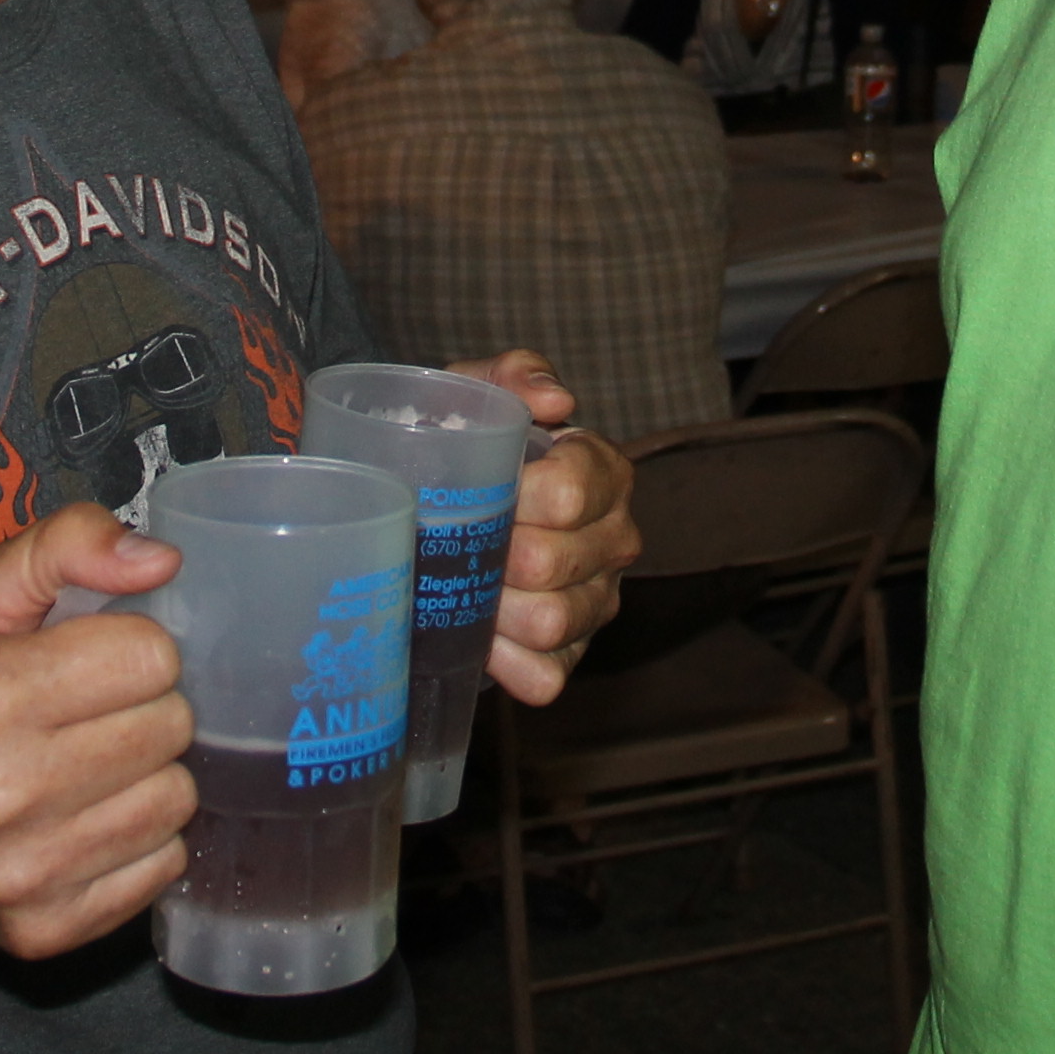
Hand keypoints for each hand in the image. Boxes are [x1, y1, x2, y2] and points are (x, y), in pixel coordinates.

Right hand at [0, 504, 194, 960]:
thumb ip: (66, 546)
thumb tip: (162, 563)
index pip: (151, 656)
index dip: (132, 647)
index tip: (95, 658)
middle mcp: (0, 789)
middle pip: (172, 728)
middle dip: (145, 709)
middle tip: (94, 714)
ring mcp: (22, 871)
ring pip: (175, 801)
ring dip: (148, 776)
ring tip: (92, 766)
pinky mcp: (44, 929)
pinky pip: (161, 868)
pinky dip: (139, 841)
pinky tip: (87, 821)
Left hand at [445, 350, 640, 704]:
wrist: (439, 494)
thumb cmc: (466, 440)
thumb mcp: (478, 390)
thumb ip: (514, 375)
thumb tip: (555, 400)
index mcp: (603, 471)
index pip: (572, 493)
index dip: (516, 498)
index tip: (476, 489)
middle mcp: (615, 538)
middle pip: (554, 563)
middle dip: (495, 556)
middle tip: (456, 543)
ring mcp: (597, 600)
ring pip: (552, 623)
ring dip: (496, 610)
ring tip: (463, 588)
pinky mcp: (571, 653)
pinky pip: (547, 678)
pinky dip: (506, 664)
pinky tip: (479, 637)